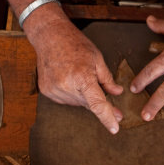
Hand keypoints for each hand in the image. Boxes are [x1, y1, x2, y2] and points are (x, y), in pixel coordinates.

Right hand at [27, 16, 123, 133]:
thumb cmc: (75, 44)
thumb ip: (107, 79)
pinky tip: (71, 80)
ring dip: (84, 97)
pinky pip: (65, 100)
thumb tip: (117, 93)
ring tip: (81, 77)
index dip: (107, 117)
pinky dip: (72, 94)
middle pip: (88, 104)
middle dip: (100, 105)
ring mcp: (54, 90)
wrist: (49, 36)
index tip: (115, 128)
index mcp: (82, 77)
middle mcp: (66, 86)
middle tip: (114, 109)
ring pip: (77, 103)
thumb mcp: (97, 58)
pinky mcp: (46, 91)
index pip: (97, 104)